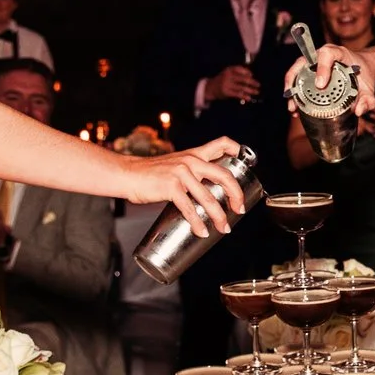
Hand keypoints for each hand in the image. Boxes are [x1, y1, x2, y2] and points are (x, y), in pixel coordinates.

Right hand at [123, 137, 245, 236]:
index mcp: (194, 154)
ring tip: (223, 228)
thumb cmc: (150, 174)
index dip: (238, 151)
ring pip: (208, 197)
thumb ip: (191, 173)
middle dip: (236, 195)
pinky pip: (189, 207)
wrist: (127, 174)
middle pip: (224, 175)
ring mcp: (182, 173)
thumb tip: (206, 194)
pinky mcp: (171, 186)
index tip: (247, 166)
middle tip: (239, 209)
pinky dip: (197, 222)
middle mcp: (191, 160)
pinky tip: (202, 231)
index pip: (222, 143)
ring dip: (219, 216)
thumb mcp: (174, 165)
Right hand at [204, 64, 260, 104]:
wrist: (211, 88)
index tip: (252, 75)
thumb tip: (251, 76)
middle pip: (243, 78)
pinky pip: (238, 94)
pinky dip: (244, 96)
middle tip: (258, 85)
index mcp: (229, 69)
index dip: (247, 72)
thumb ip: (238, 73)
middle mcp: (228, 76)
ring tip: (256, 92)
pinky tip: (249, 98)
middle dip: (252, 82)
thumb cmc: (222, 79)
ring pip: (241, 87)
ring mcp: (227, 84)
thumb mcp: (228, 73)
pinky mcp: (226, 92)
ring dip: (250, 90)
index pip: (240, 69)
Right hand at [288, 41, 374, 114]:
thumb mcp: (370, 87)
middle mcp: (323, 55)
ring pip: (297, 72)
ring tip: (293, 108)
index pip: (327, 54)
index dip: (322, 68)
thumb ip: (368, 99)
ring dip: (291, 89)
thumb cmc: (365, 74)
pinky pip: (299, 79)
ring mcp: (314, 63)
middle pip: (303, 63)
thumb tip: (357, 111)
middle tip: (296, 103)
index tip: (321, 85)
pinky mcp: (311, 71)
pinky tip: (296, 108)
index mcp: (339, 53)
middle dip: (295, 82)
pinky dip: (295, 93)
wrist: (364, 68)